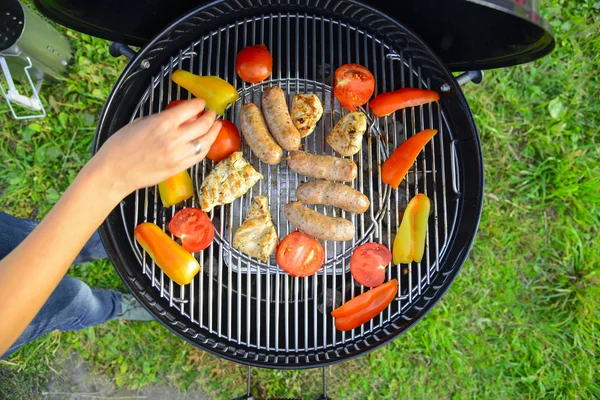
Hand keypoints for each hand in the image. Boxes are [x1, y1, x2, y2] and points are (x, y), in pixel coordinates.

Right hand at [88, 98, 221, 198]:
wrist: (114, 172)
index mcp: (162, 123)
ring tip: (216, 126)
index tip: (200, 103)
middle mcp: (174, 138)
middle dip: (210, 116)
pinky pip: (199, 156)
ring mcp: (178, 155)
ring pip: (205, 142)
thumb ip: (161, 118)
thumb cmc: (120, 147)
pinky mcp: (178, 168)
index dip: (199, 104)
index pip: (190, 108)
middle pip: (203, 124)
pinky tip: (206, 143)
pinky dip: (205, 147)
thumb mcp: (140, 123)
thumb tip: (174, 116)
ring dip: (213, 132)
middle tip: (211, 113)